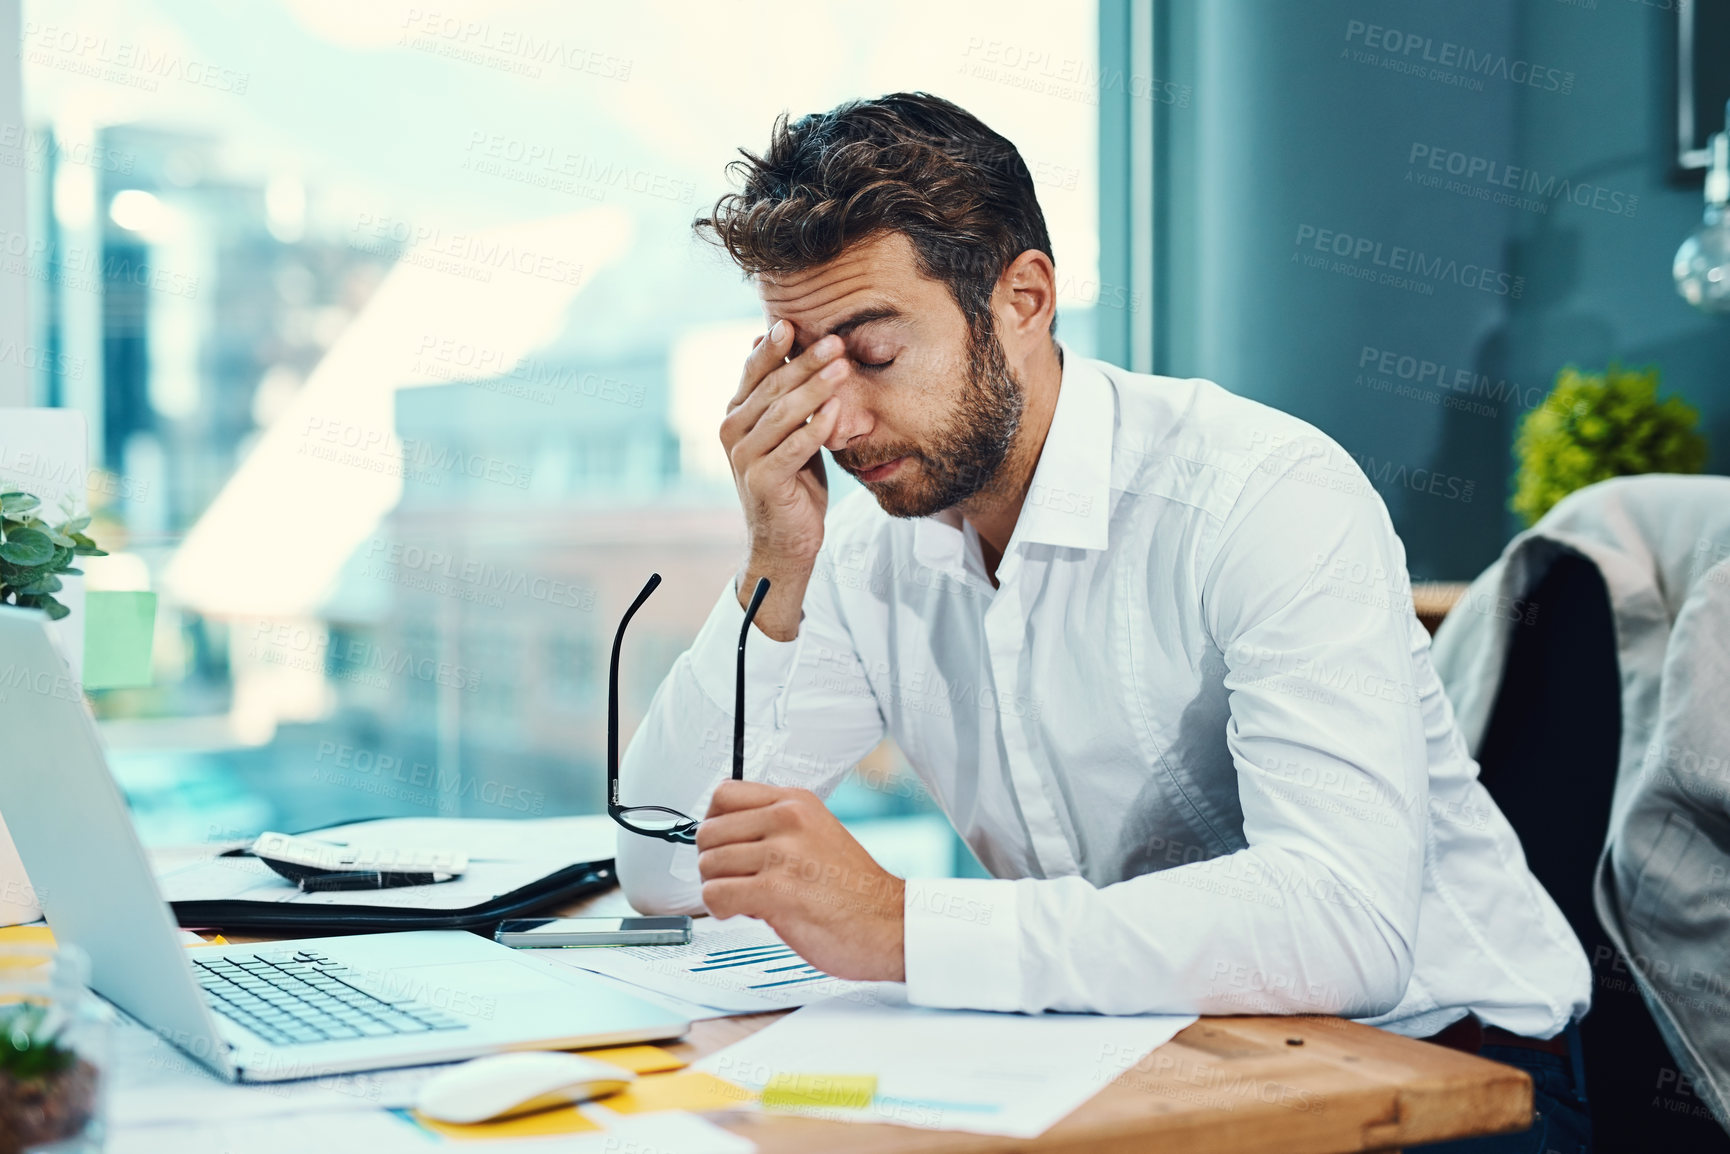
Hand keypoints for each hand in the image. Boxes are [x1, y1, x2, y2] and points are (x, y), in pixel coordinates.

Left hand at [696, 781, 905, 981]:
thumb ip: (775, 829)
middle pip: (708, 832)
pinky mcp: (776, 890)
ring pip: (708, 865)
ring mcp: (783, 853)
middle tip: (739, 879)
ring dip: (720, 888)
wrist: (888, 925)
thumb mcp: (817, 834)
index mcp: (797, 802)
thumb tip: (725, 838)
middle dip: (715, 862)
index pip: (724, 794)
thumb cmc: (854, 890)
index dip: (715, 824)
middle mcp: (788, 819)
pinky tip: (748, 911)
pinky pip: (715, 894)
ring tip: (751, 897)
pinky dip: (722, 909)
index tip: (725, 844)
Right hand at [719, 322, 847, 639]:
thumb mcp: (788, 431)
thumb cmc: (792, 479)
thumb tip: (777, 340)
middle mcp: (733, 431)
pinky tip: (835, 411)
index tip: (796, 322)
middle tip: (836, 342)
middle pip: (772, 387)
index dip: (775, 346)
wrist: (785, 538)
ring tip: (843, 368)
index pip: (755, 370)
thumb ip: (783, 394)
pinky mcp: (762, 480)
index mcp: (736, 413)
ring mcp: (744, 456)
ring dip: (815, 389)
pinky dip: (814, 428)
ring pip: (782, 413)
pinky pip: (793, 448)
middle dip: (806, 362)